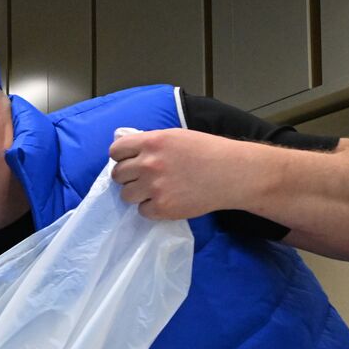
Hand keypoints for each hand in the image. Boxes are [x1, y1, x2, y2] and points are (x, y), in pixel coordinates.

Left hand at [108, 128, 256, 219]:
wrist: (232, 173)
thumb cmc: (207, 150)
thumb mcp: (176, 136)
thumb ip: (149, 142)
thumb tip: (124, 148)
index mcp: (151, 142)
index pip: (116, 151)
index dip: (122, 157)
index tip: (131, 161)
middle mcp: (149, 164)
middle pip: (118, 175)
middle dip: (129, 176)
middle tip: (145, 178)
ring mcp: (154, 188)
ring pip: (126, 195)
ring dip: (137, 194)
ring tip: (155, 190)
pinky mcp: (162, 208)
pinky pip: (142, 211)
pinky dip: (152, 208)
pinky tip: (167, 200)